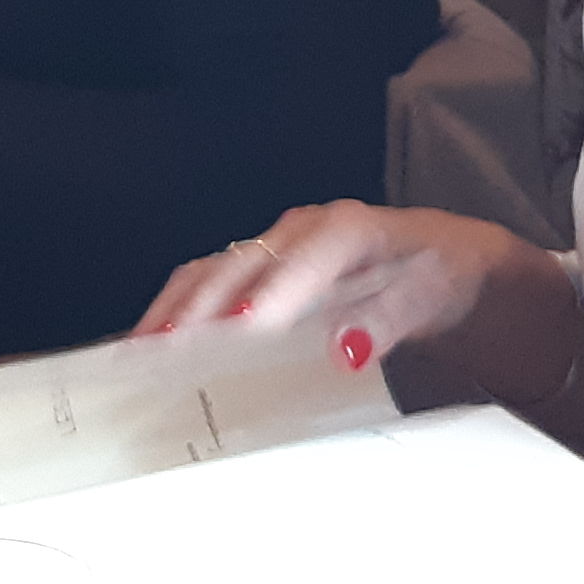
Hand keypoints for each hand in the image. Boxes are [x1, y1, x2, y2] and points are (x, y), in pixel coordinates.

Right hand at [135, 201, 548, 380]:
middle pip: (244, 262)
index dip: (276, 286)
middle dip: (205, 304)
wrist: (441, 262)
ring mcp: (276, 247)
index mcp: (348, 229)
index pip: (308, 253)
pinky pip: (211, 283)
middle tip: (166, 351)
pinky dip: (180, 310)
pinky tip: (153, 345)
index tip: (246, 325)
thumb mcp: (426, 297)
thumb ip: (387, 321)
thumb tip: (346, 351)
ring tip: (142, 354)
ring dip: (178, 309)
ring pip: (215, 271)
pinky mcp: (262, 268)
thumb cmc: (434, 277)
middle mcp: (302, 231)